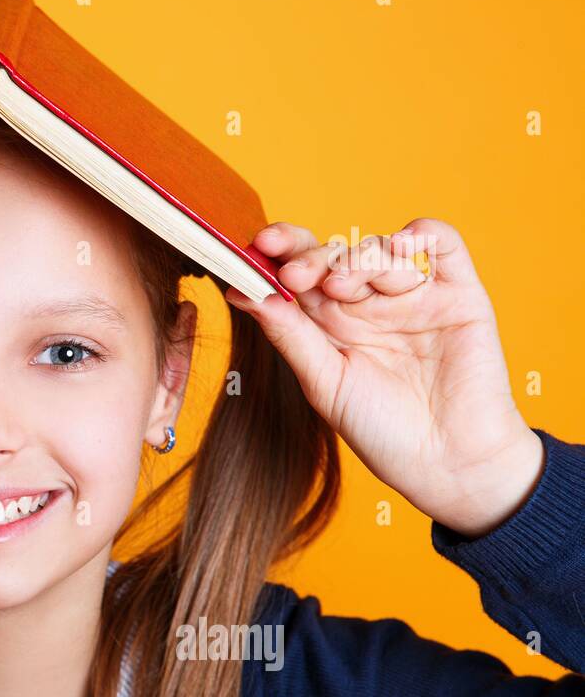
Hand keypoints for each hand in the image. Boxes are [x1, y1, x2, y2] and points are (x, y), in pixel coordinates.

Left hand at [225, 218, 543, 538]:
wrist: (447, 462)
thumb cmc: (380, 429)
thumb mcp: (323, 382)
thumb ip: (288, 332)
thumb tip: (238, 290)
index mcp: (328, 321)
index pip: (299, 271)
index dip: (278, 254)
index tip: (258, 248)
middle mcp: (368, 302)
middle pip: (334, 253)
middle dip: (311, 256)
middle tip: (296, 274)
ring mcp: (412, 295)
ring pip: (380, 248)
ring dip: (357, 257)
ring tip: (344, 286)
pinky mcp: (458, 293)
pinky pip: (443, 244)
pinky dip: (421, 233)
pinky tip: (402, 245)